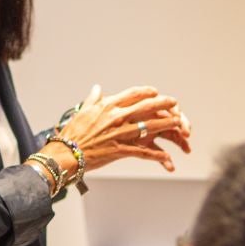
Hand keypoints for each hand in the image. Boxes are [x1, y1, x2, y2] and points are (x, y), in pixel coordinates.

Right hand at [54, 84, 192, 174]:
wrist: (66, 153)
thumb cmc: (73, 133)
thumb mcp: (83, 111)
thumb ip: (93, 99)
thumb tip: (97, 88)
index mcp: (108, 106)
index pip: (132, 94)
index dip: (147, 92)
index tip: (155, 92)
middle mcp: (116, 117)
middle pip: (146, 107)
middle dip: (163, 104)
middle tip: (174, 103)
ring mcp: (120, 134)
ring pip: (150, 127)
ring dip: (166, 125)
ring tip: (178, 123)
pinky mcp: (121, 150)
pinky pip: (144, 152)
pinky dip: (157, 155)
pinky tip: (167, 156)